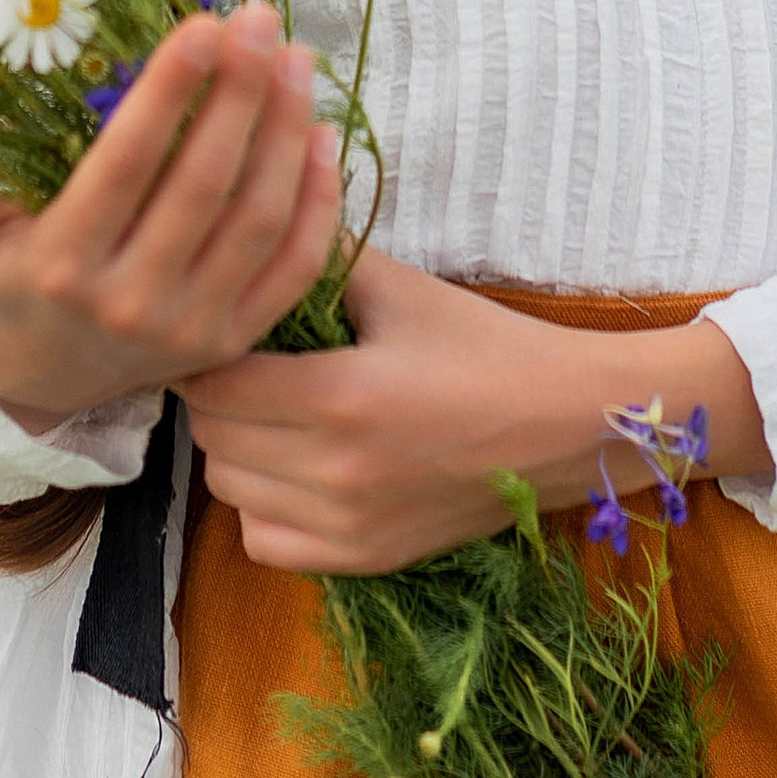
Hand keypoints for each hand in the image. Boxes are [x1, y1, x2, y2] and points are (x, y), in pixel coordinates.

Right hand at [0, 1, 341, 427]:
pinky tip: (321, 132)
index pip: (128, 165)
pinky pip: (295, 267)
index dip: (170, 93)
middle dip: (240, 94)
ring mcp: (193, 328)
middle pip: (204, 185)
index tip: (203, 25)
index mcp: (65, 265)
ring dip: (284, 132)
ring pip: (258, 219)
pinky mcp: (237, 340)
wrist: (48, 380)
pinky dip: (317, 200)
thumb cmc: (7, 283)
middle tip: (260, 20)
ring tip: (295, 59)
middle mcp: (133, 303)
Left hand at [181, 247, 769, 572]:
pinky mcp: (363, 560)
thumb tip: (258, 217)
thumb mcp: (404, 289)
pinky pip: (265, 541)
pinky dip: (265, 505)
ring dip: (237, 449)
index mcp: (339, 396)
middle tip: (251, 361)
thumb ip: (321, 257)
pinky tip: (298, 468)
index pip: (213, 383)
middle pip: (212, 436)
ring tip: (275, 411)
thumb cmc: (488, 346)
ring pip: (229, 490)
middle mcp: (333, 473)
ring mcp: (346, 527)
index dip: (208, 350)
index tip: (228, 326)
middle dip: (219, 394)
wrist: (568, 425)